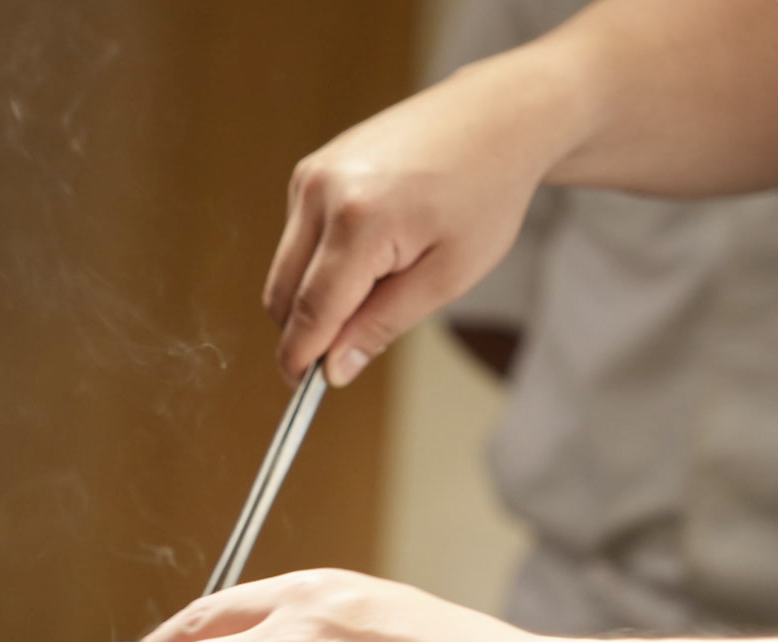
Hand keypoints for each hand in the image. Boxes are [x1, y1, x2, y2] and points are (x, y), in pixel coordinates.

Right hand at [264, 59, 572, 386]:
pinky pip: (297, 238)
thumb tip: (333, 370)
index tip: (303, 390)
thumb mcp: (447, 275)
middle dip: (306, 330)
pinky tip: (374, 246)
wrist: (494, 116)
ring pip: (285, 268)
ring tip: (383, 279)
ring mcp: (309, 175)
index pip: (310, 311)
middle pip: (282, 293)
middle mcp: (321, 192)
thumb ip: (381, 325)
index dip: (301, 358)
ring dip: (315, 293)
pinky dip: (321, 261)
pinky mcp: (309, 170)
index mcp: (358, 221)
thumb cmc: (485, 192)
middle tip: (348, 348)